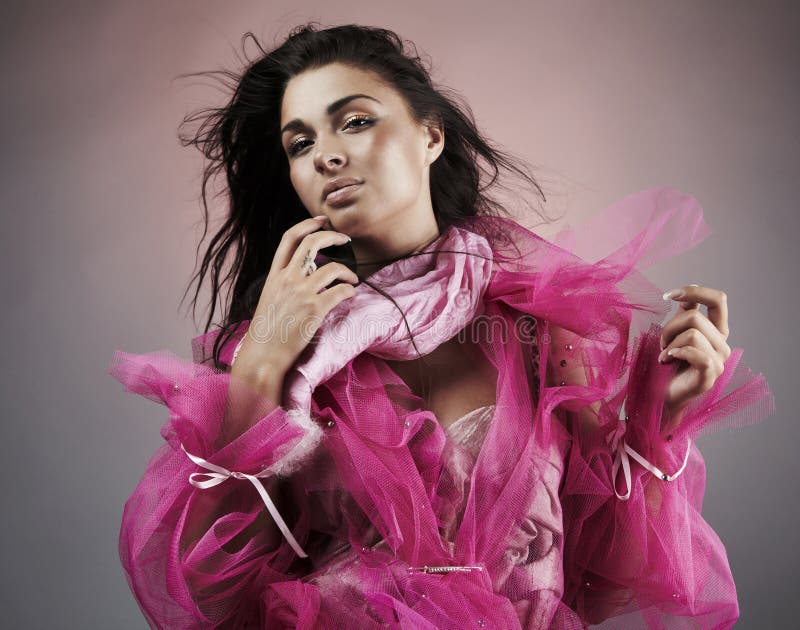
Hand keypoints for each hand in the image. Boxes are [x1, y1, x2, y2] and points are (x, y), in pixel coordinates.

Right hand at [234, 215, 359, 379]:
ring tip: (352, 278)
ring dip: (348, 271)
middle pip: (313, 244)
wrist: (263, 354)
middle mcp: (287, 279)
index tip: (322, 220)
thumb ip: (284, 281)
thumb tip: (306, 270)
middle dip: (333, 236)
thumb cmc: (266, 330)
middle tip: (345, 239)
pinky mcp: (314, 310)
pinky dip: (349, 291)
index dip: (308, 224)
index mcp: (275, 275)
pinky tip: (350, 294)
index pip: (290, 238)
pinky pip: (340, 292)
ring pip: (332, 268)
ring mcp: (301, 293)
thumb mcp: (270, 297)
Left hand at [657, 284, 730, 422]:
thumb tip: (688, 295)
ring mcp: (718, 361)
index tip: (668, 295)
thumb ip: (684, 315)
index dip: (695, 291)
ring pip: (692, 334)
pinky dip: (676, 353)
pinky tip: (667, 361)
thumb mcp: (675, 334)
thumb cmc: (668, 365)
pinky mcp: (709, 375)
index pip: (719, 300)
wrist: (661, 396)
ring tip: (665, 357)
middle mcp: (722, 344)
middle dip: (669, 328)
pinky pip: (696, 353)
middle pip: (695, 318)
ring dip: (670, 343)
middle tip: (662, 345)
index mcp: (716, 331)